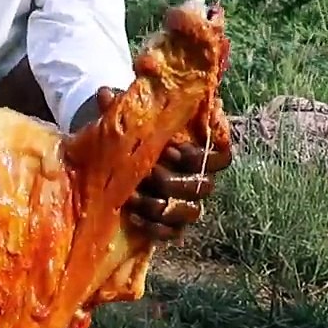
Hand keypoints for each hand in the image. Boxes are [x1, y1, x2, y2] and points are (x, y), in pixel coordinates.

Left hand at [88, 87, 231, 240]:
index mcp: (200, 151)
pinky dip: (155, 228)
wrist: (118, 160)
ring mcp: (187, 204)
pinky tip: (133, 217)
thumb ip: (124, 105)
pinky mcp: (172, 225)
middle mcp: (199, 179)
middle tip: (147, 172)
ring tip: (134, 196)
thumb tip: (105, 94)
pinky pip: (173, 233)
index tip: (170, 148)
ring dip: (161, 205)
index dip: (199, 155)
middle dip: (173, 181)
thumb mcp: (130, 117)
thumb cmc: (133, 134)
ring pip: (190, 212)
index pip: (222, 158)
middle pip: (203, 187)